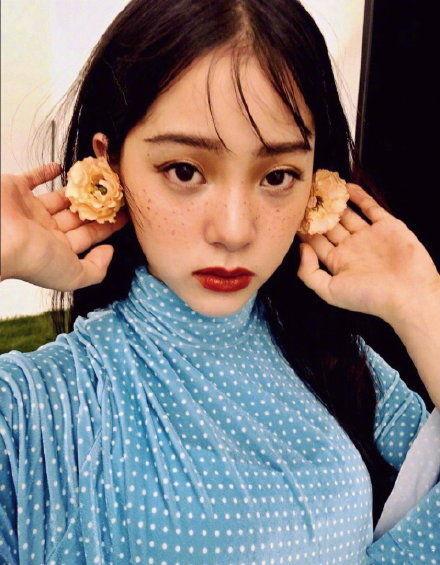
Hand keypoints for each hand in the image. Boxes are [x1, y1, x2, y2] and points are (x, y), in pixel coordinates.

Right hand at [1, 162, 128, 289]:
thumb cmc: (34, 259)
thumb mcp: (74, 275)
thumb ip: (96, 268)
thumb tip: (109, 252)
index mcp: (57, 249)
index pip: (88, 236)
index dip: (107, 226)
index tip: (124, 214)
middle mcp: (43, 230)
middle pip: (75, 216)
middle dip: (94, 206)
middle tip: (114, 192)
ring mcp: (29, 210)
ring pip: (58, 198)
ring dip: (76, 190)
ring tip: (95, 179)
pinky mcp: (15, 190)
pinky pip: (33, 178)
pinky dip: (46, 172)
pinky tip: (63, 167)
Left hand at [296, 183, 439, 324]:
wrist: (408, 293)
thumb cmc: (368, 296)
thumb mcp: (329, 291)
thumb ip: (309, 272)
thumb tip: (302, 247)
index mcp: (337, 262)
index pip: (316, 242)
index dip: (305, 229)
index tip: (292, 215)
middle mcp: (351, 248)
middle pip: (329, 226)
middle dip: (318, 213)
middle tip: (305, 196)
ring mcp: (369, 235)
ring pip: (348, 214)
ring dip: (335, 202)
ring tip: (321, 187)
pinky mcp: (387, 226)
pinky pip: (370, 207)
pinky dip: (358, 196)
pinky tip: (345, 186)